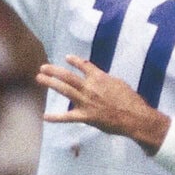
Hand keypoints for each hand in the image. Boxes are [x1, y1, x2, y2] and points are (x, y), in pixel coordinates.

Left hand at [36, 55, 160, 143]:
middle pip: (68, 76)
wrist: (135, 117)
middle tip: (43, 67)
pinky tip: (45, 116)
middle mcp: (90, 87)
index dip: (74, 61)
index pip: (84, 65)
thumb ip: (106, 79)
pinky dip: (56, 117)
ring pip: (64, 89)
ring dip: (50, 83)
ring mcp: (86, 101)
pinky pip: (68, 117)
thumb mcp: (119, 83)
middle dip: (54, 70)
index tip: (67, 57)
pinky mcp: (86, 116)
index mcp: (99, 77)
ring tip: (39, 78)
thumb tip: (100, 77)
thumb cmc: (131, 100)